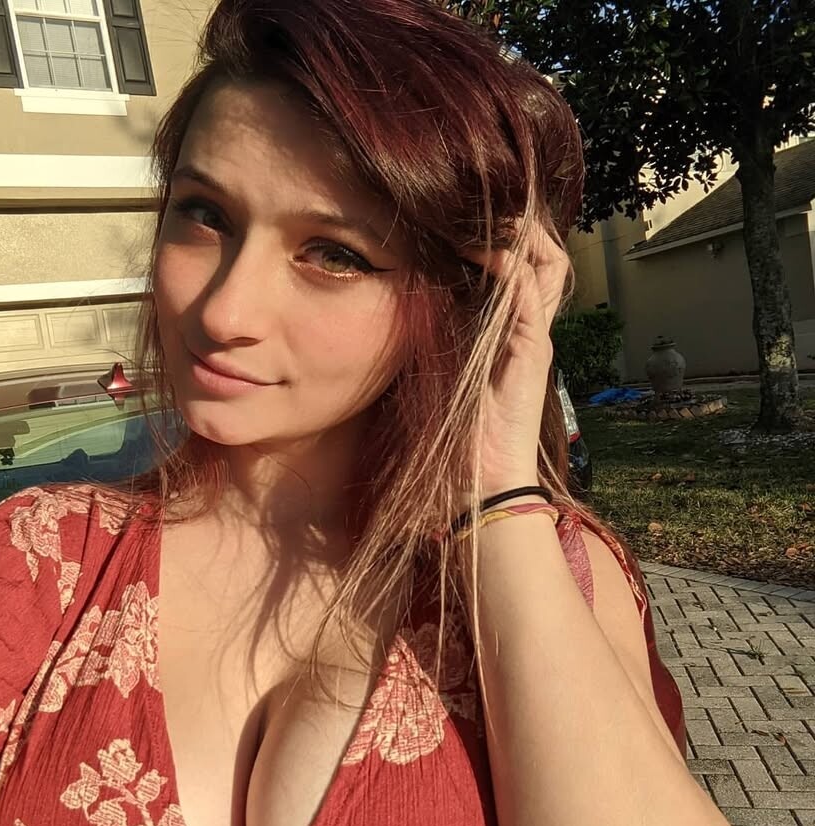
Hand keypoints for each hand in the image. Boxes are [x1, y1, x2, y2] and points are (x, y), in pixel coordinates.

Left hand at [457, 219, 568, 505]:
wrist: (483, 478)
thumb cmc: (463, 433)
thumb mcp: (451, 371)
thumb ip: (450, 338)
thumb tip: (422, 305)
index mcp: (514, 333)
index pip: (528, 270)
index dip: (511, 238)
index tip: (475, 215)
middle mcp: (531, 331)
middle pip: (546, 260)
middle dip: (523, 226)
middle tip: (488, 203)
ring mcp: (535, 340)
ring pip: (546, 269)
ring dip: (521, 238)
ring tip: (491, 215)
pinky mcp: (531, 354)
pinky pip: (529, 298)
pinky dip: (512, 269)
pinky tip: (489, 251)